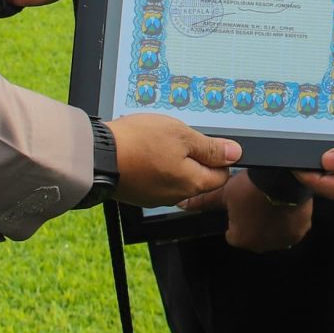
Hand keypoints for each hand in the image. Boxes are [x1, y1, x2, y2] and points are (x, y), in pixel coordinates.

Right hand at [108, 114, 238, 205]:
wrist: (97, 156)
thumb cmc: (138, 143)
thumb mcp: (181, 135)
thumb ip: (210, 147)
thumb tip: (235, 153)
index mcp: (193, 183)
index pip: (222, 175)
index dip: (218, 155)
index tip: (206, 141)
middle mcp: (176, 196)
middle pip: (198, 176)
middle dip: (193, 156)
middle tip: (177, 136)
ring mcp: (155, 197)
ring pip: (175, 176)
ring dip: (171, 159)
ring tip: (156, 140)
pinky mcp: (138, 194)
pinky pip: (155, 179)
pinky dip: (153, 165)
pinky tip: (142, 150)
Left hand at [180, 171, 313, 250]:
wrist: (282, 179)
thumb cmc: (252, 187)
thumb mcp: (224, 193)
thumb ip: (203, 202)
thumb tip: (182, 205)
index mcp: (241, 240)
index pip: (234, 234)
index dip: (236, 219)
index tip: (241, 206)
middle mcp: (261, 246)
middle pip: (254, 235)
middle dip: (254, 223)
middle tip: (255, 202)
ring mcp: (282, 241)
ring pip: (273, 233)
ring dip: (271, 223)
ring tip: (270, 202)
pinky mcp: (298, 232)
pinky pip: (290, 229)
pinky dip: (287, 220)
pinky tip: (284, 206)